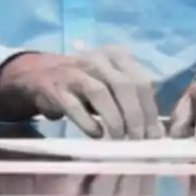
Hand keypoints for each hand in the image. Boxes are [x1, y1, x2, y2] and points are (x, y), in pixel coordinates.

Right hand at [0, 46, 162, 138]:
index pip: (142, 82)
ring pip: (101, 92)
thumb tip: (157, 134)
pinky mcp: (55, 87)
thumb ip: (133, 104)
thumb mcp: (111, 86)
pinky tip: (96, 134)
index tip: (154, 137)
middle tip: (138, 140)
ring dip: (115, 119)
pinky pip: (74, 105)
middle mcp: (96, 58)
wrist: (38, 76)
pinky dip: (88, 122)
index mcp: (116, 55)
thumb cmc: (84, 86)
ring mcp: (73, 71)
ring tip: (119, 139)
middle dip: (135, 116)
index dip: (151, 110)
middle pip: (125, 85)